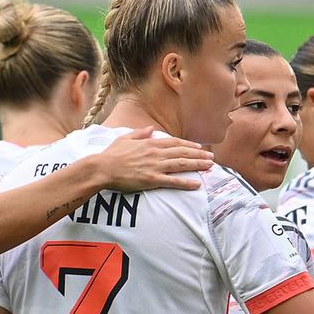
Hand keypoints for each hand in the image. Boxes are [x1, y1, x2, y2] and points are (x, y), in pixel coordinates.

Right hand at [91, 128, 211, 192]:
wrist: (102, 168)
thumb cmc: (110, 155)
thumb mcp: (124, 138)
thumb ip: (140, 133)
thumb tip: (151, 129)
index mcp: (150, 143)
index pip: (174, 142)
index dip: (188, 144)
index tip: (198, 146)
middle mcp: (155, 153)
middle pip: (182, 152)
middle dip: (199, 154)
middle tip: (211, 157)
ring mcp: (155, 166)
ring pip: (181, 164)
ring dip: (198, 165)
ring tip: (210, 167)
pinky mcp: (152, 179)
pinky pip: (173, 181)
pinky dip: (186, 182)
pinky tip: (197, 184)